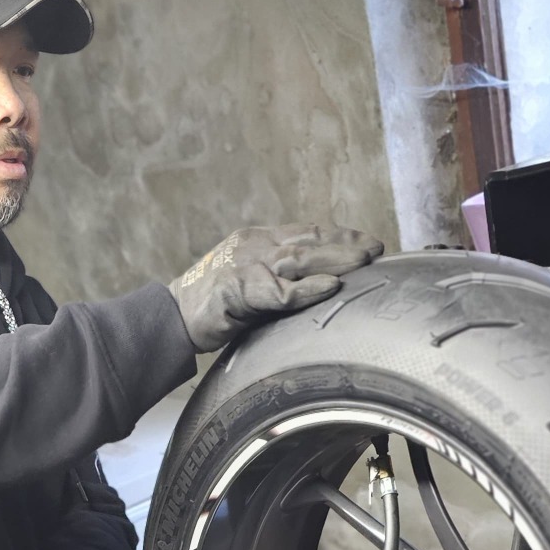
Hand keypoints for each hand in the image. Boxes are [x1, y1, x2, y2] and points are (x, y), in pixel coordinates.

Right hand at [170, 223, 384, 351]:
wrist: (173, 317)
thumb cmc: (215, 306)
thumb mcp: (252, 282)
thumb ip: (281, 278)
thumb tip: (324, 286)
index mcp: (259, 239)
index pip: (307, 231)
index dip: (340, 235)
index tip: (369, 242)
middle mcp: (255, 245)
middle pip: (308, 240)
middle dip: (345, 245)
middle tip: (376, 251)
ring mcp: (247, 264)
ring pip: (299, 259)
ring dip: (335, 261)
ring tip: (364, 263)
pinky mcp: (239, 289)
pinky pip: (280, 291)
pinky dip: (307, 291)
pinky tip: (330, 289)